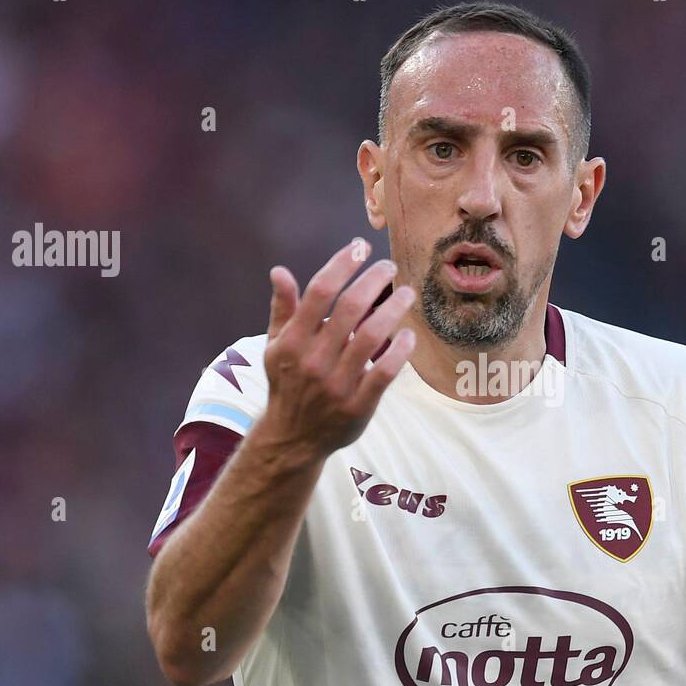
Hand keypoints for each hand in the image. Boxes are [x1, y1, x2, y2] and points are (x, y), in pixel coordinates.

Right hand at [258, 238, 415, 460]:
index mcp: (292, 341)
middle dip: (374, 280)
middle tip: (390, 266)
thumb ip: (282, 309)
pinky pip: (384, 372)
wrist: (292, 438)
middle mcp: (313, 360)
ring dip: (394, 309)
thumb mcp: (276, 346)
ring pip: (373, 337)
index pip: (319, 292)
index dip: (341, 265)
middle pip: (351, 308)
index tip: (359, 247)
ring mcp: (336, 385)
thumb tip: (279, 271)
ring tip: (407, 293)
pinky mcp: (357, 407)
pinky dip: (400, 351)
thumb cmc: (287, 383)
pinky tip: (409, 334)